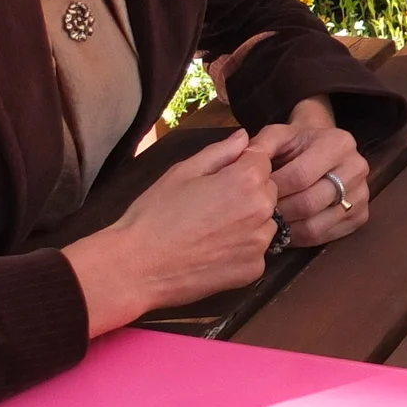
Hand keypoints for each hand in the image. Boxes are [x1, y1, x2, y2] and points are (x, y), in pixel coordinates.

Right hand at [63, 129, 279, 333]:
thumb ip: (220, 152)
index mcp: (246, 180)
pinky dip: (242, 249)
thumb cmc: (154, 214)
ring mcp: (260, 243)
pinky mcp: (254, 270)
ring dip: (249, 221)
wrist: (138, 267)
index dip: (243, 163)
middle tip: (212, 203)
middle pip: (269, 190)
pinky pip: (256, 250)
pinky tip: (213, 250)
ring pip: (265, 222)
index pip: (263, 159)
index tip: (223, 175)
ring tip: (211, 228)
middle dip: (249, 191)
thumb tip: (244, 137)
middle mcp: (262, 210)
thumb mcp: (183, 171)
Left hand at [247, 97, 370, 245]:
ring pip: (317, 224)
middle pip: (310, 202)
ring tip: (269, 224)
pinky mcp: (361, 216)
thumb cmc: (296, 145)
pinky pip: (326, 236)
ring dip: (287, 228)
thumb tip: (246, 159)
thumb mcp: (278, 136)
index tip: (253, 194)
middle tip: (258, 214)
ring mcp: (363, 194)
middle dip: (279, 211)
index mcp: (339, 142)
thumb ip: (260, 145)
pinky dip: (301, 238)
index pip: (300, 175)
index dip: (273, 188)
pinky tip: (286, 230)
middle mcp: (358, 167)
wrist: (322, 150)